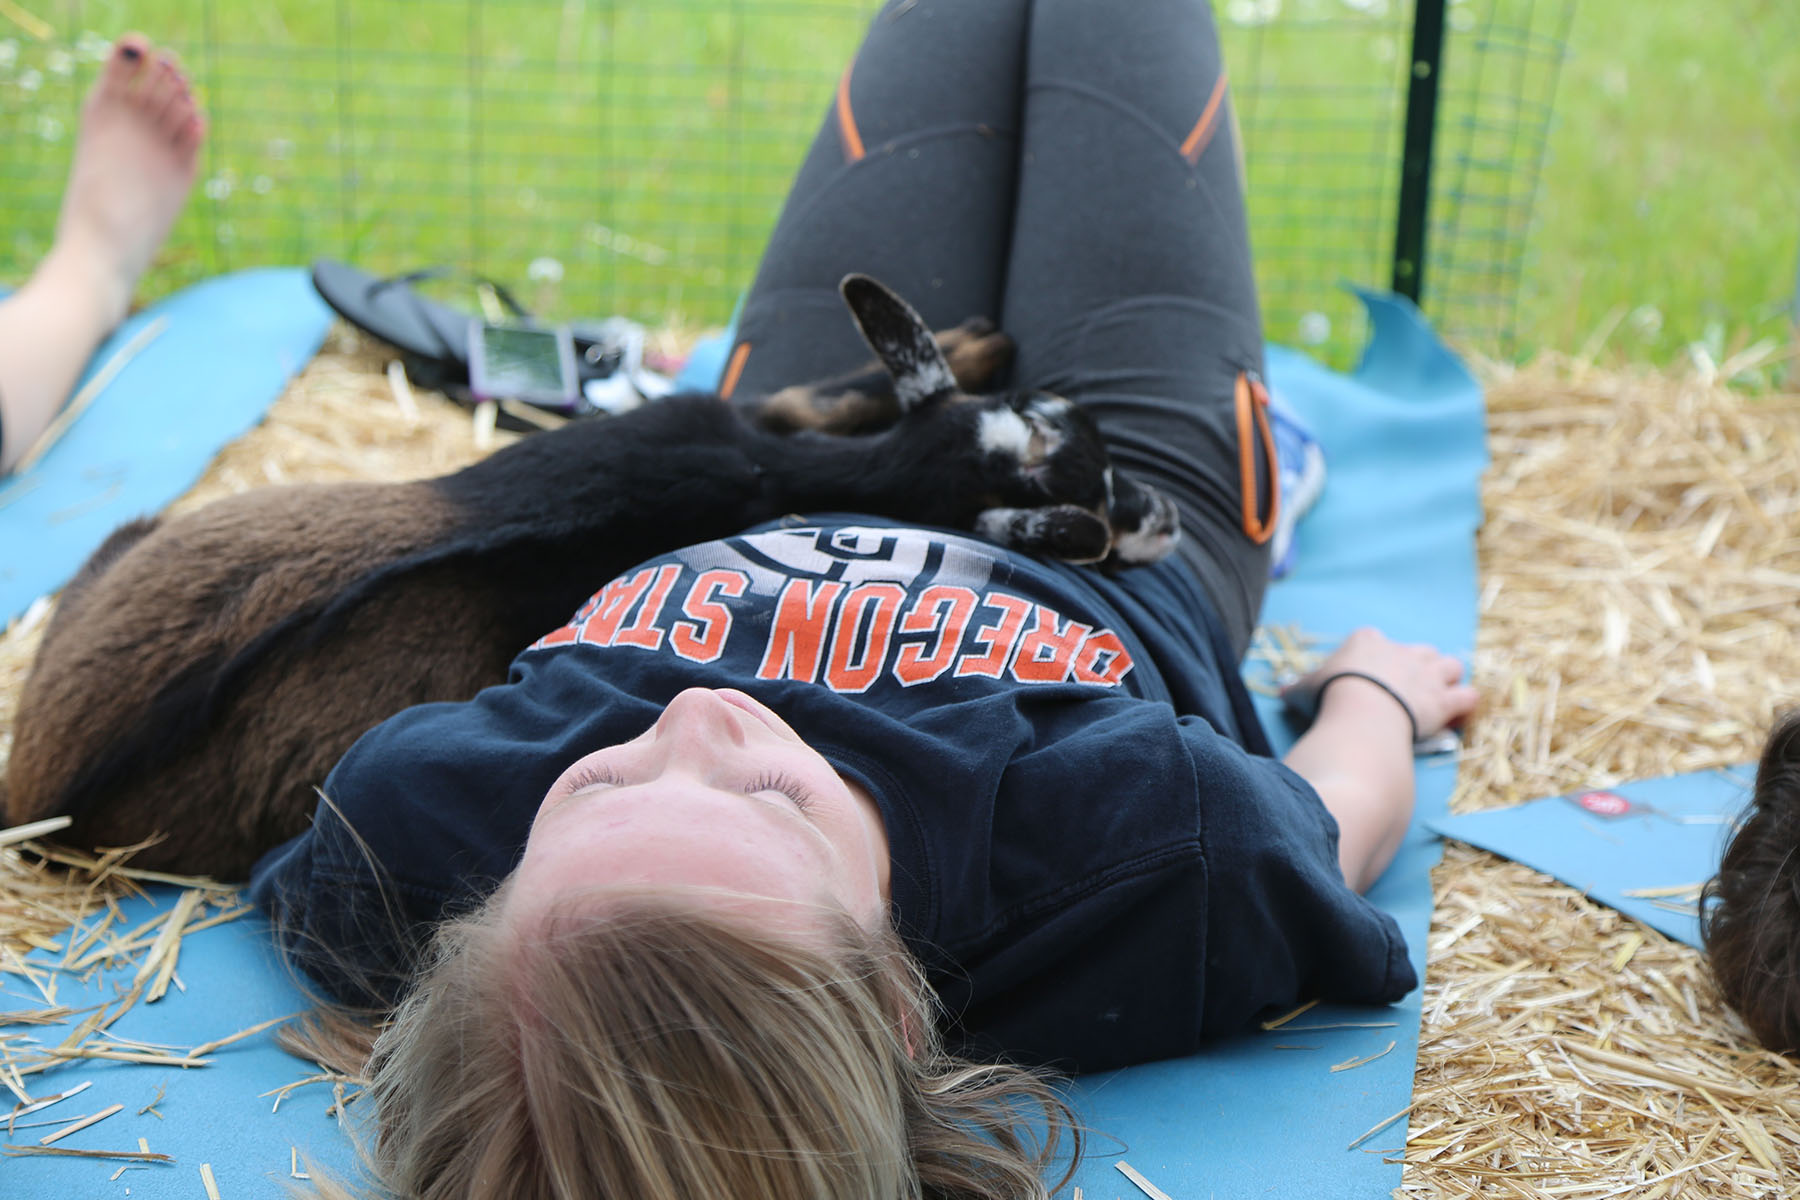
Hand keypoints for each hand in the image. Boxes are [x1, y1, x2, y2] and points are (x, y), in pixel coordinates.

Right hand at [1288, 627, 1477, 739]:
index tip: (1368, 678)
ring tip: (1437, 696)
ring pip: (1450, 666)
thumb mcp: (1304, 689)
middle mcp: (1402, 651)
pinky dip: (1464, 704)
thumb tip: (1280, 691)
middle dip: (1417, 666)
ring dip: (1446, 680)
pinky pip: (1467, 696)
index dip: (1375, 660)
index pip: (1376, 642)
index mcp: (1367, 642)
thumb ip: (1297, 688)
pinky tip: (1457, 715)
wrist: (1361, 711)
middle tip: (1405, 688)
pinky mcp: (1443, 699)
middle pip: (1420, 651)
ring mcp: (1427, 674)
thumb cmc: (1328, 696)